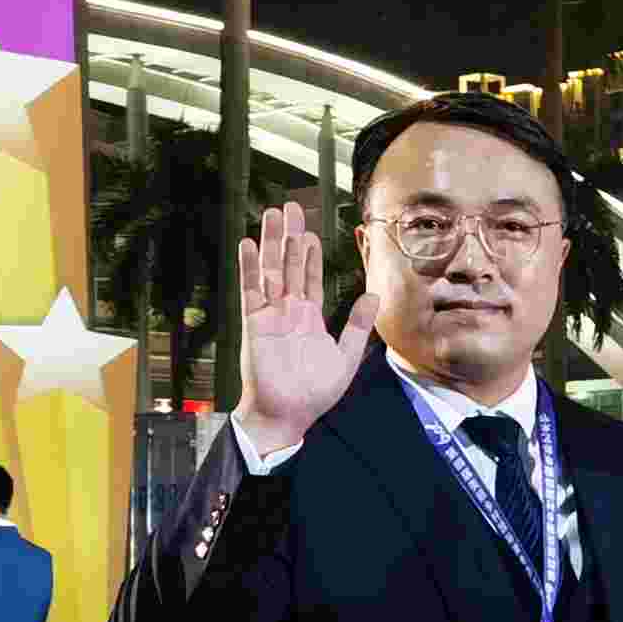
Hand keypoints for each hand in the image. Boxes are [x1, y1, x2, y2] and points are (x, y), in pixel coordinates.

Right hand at [234, 200, 375, 453]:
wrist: (286, 415)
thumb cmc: (313, 393)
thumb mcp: (345, 357)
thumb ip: (357, 325)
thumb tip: (374, 295)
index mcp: (310, 318)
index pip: (311, 278)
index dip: (311, 255)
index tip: (311, 231)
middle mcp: (289, 311)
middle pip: (289, 265)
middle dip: (290, 237)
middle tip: (291, 207)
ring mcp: (270, 315)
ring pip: (271, 270)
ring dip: (271, 243)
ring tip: (273, 214)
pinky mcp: (254, 323)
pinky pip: (251, 291)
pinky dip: (249, 268)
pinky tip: (248, 245)